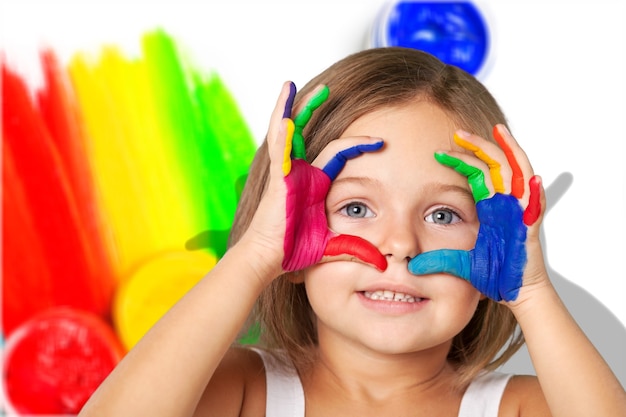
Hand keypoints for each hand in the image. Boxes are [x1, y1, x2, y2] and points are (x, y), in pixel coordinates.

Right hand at [280, 82, 386, 271]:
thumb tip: (383, 264)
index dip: (357, 144)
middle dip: (315, 110)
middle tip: (327, 89)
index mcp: (314, 183)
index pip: (337, 154)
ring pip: (288, 133)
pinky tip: (284, 113)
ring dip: (293, 109)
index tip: (380, 141)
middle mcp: (300, 173)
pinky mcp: (276, 179)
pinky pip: (279, 150)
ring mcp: (286, 173)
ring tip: (292, 85)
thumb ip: (357, 249)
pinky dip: (281, 131)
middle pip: (309, 134)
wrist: (270, 260)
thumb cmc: (295, 251)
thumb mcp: (333, 245)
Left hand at [408, 125, 542, 300]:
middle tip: (459, 133)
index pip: (476, 174)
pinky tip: (531, 178)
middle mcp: (506, 205)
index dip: (462, 161)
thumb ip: (438, 259)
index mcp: (490, 208)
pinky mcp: (530, 227)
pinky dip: (535, 190)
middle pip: (495, 165)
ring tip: (497, 131)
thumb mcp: (459, 263)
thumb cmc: (493, 274)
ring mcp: (519, 212)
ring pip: (517, 174)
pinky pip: (536, 204)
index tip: (440, 152)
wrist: (515, 291)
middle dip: (479, 147)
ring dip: (508, 151)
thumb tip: (412, 264)